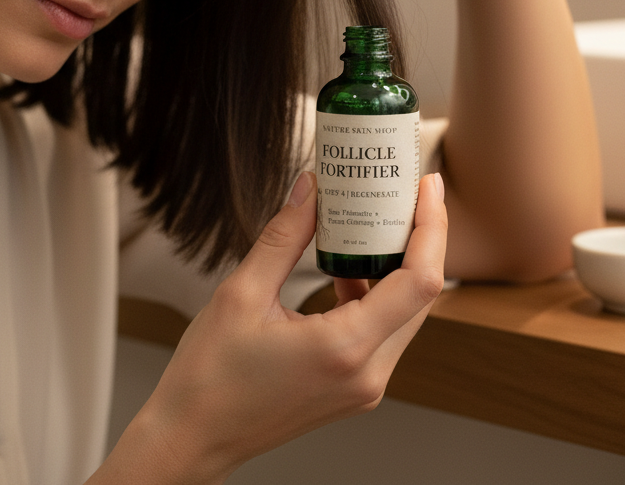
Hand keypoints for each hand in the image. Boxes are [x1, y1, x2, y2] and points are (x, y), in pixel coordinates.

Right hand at [114, 172, 447, 481]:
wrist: (193, 437)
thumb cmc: (211, 376)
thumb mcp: (242, 292)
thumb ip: (284, 237)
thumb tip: (311, 189)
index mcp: (345, 349)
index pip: (419, 282)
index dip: (431, 228)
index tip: (426, 187)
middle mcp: (368, 374)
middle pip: (421, 296)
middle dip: (420, 239)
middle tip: (403, 192)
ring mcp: (365, 387)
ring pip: (405, 315)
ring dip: (398, 266)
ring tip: (376, 221)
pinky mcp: (354, 389)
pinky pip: (382, 332)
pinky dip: (376, 293)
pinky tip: (346, 268)